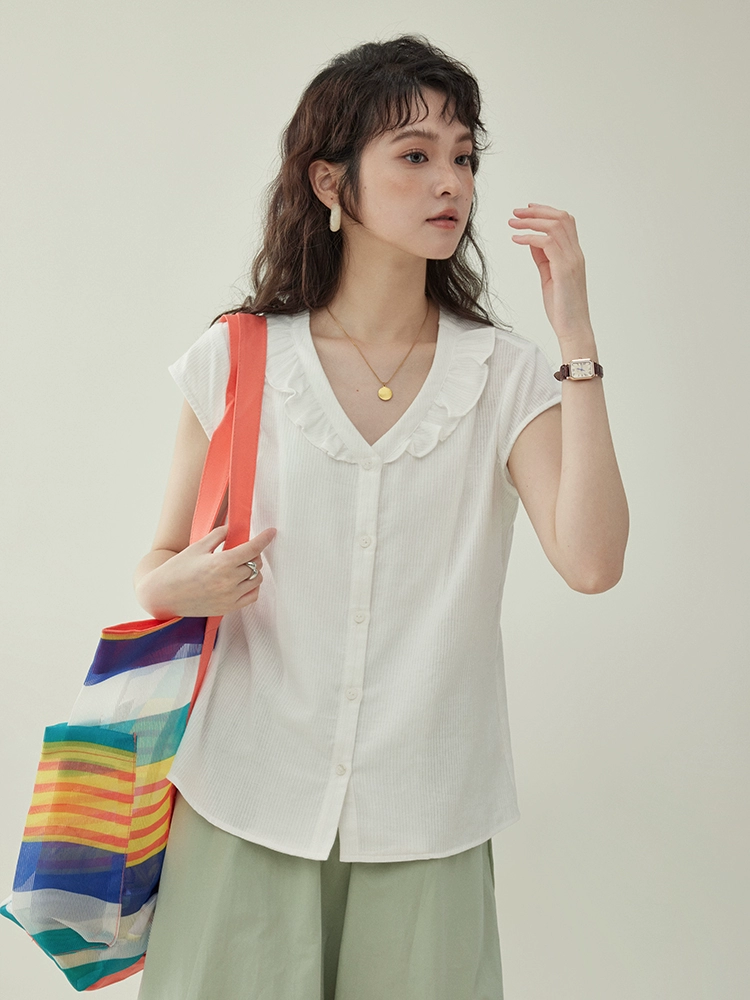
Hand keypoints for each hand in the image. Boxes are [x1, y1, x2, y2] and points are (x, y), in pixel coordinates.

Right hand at [137, 525, 276, 618]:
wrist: (163, 596)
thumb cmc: (177, 569)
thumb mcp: (197, 547)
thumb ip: (219, 535)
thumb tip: (234, 528)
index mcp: (221, 563)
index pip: (252, 549)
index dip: (264, 539)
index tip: (271, 532)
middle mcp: (229, 581)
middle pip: (256, 564)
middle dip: (253, 554)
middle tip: (243, 550)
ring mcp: (230, 597)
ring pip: (257, 580)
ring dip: (254, 570)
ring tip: (241, 565)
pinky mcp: (228, 608)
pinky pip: (252, 596)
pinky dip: (252, 586)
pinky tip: (242, 580)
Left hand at [508, 203, 593, 340]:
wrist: (573, 328)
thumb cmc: (562, 307)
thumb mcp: (549, 277)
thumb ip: (543, 258)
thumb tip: (532, 242)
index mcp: (574, 255)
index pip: (565, 222)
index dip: (546, 211)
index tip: (526, 209)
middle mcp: (575, 254)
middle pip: (560, 218)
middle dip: (536, 212)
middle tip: (515, 212)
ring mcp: (572, 260)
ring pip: (555, 226)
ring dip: (531, 221)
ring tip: (513, 223)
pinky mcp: (564, 269)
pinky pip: (547, 243)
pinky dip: (530, 237)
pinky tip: (516, 239)